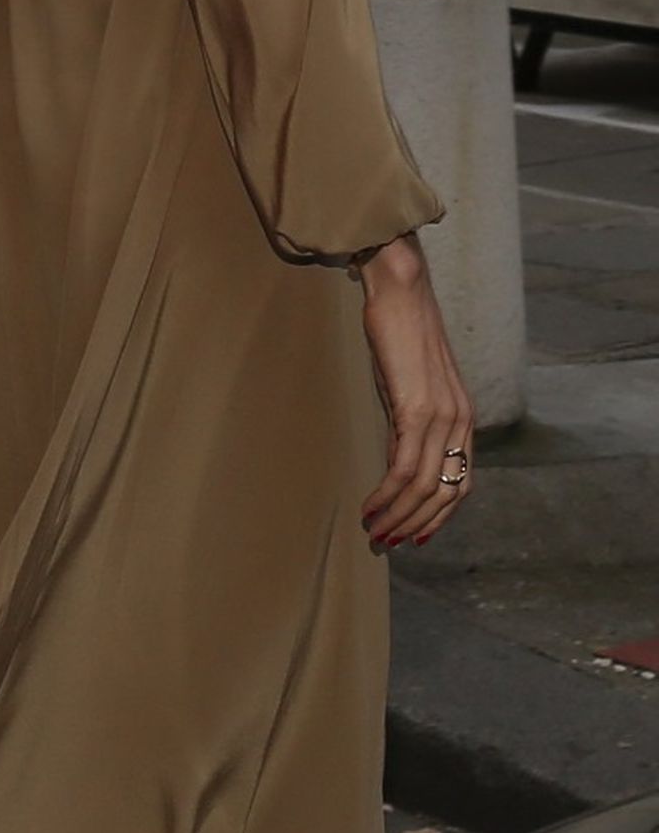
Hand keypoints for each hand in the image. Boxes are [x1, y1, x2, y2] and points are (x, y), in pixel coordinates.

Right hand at [356, 235, 474, 549]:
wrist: (401, 290)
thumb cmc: (400, 331)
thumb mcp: (412, 383)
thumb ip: (414, 418)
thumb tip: (396, 452)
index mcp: (463, 418)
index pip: (461, 484)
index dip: (438, 516)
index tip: (413, 535)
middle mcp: (460, 421)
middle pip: (445, 493)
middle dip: (414, 524)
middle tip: (386, 543)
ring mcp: (441, 416)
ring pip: (424, 487)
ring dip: (397, 517)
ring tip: (373, 532)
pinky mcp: (417, 409)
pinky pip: (403, 467)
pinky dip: (386, 494)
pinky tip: (369, 505)